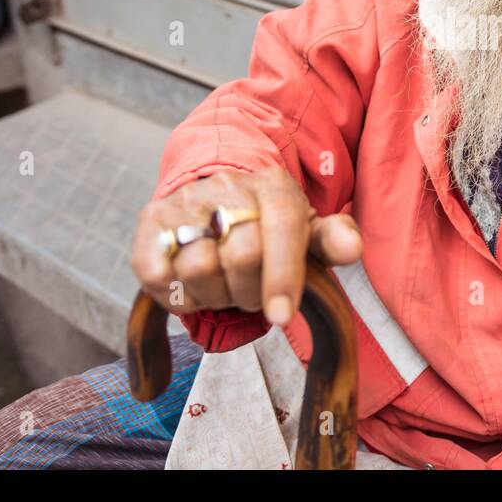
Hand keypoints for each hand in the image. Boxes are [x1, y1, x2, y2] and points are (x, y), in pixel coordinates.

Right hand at [130, 167, 362, 324]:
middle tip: (251, 296)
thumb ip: (333, 239)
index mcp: (274, 186)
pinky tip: (194, 288)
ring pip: (198, 268)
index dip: (282, 278)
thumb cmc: (269, 227)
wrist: (215, 200)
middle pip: (242, 255)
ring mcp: (185, 202)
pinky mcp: (150, 223)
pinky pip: (157, 275)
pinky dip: (179, 295)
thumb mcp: (307, 232)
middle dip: (250, 292)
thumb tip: (351, 249)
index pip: (281, 229)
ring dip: (215, 295)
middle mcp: (227, 186)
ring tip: (224, 287)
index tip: (281, 315)